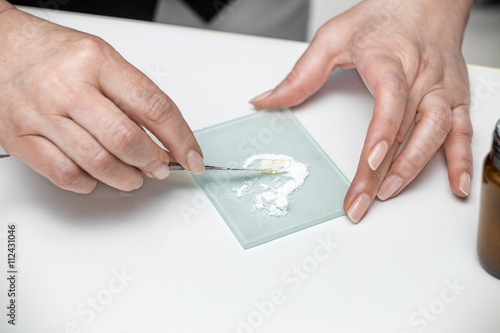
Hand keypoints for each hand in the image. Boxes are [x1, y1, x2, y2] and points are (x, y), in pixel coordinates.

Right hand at [0, 4, 204, 192]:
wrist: (0, 47)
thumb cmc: (55, 54)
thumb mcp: (102, 59)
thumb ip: (133, 96)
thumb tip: (164, 138)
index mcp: (96, 62)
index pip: (153, 106)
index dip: (180, 138)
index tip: (192, 157)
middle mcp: (68, 87)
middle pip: (126, 140)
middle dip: (152, 161)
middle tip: (159, 166)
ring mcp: (41, 115)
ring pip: (98, 163)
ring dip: (126, 177)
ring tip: (133, 175)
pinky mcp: (21, 139)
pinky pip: (65, 175)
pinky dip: (89, 183)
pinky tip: (96, 176)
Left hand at [250, 0, 473, 222]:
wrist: (427, 2)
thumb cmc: (382, 18)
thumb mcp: (332, 38)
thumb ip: (300, 74)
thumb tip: (267, 100)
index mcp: (388, 58)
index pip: (389, 96)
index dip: (382, 129)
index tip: (370, 159)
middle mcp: (419, 75)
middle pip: (405, 126)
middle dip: (383, 168)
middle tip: (362, 200)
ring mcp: (440, 88)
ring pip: (436, 131)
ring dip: (415, 167)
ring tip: (389, 193)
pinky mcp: (455, 97)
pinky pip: (463, 130)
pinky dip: (461, 160)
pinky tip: (455, 185)